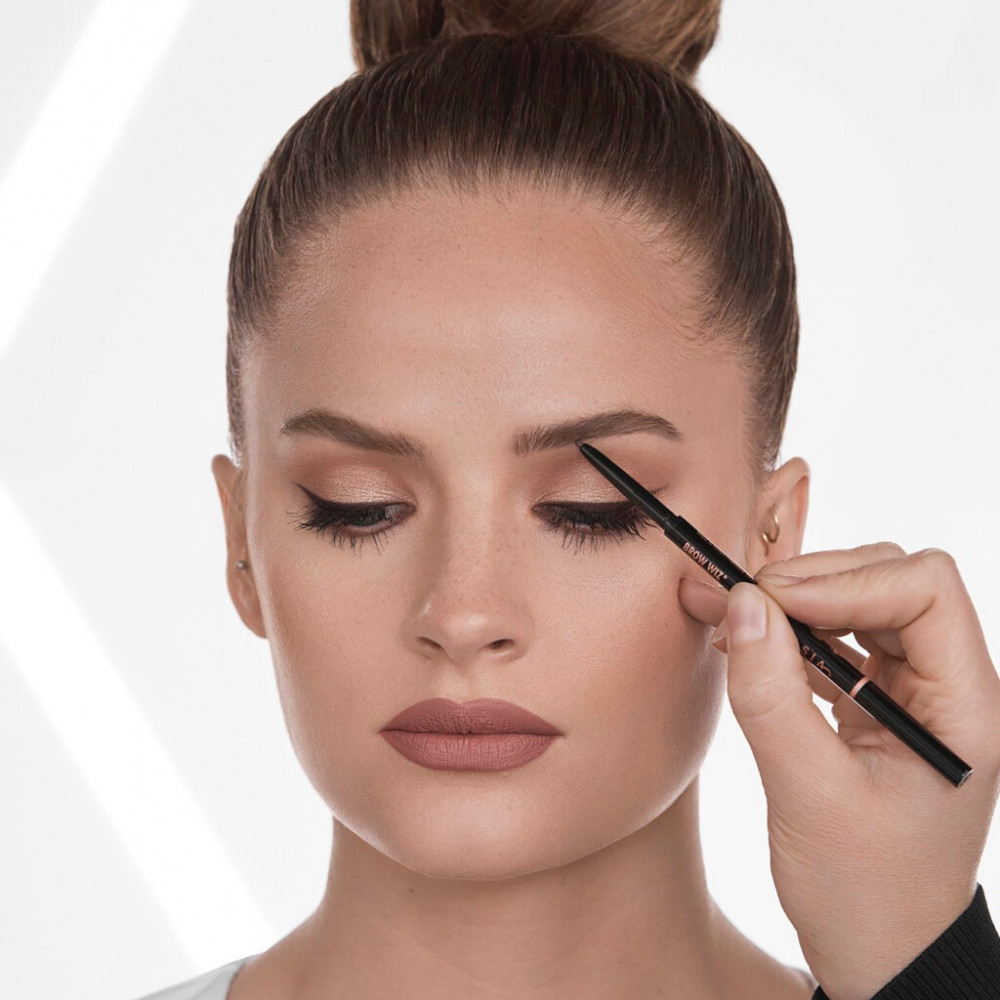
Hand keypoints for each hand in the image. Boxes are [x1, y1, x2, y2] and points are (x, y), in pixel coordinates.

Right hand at [679, 543, 999, 999]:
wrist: (877, 952)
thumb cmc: (865, 893)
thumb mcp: (809, 794)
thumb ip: (772, 694)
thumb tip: (740, 603)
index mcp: (963, 707)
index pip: (925, 589)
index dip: (847, 581)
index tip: (772, 601)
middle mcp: (945, 688)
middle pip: (890, 581)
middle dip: (813, 582)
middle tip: (744, 604)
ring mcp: (909, 695)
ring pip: (858, 603)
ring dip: (794, 603)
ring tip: (733, 617)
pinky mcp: (873, 707)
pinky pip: (834, 643)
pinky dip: (788, 636)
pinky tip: (746, 648)